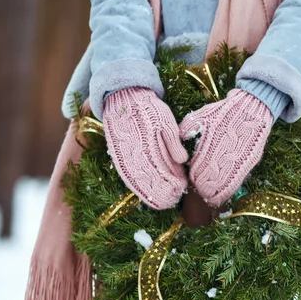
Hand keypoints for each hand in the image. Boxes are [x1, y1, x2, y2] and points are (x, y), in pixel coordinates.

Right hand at [104, 87, 188, 209]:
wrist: (124, 97)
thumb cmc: (149, 109)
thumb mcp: (165, 120)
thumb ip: (172, 141)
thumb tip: (183, 160)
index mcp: (149, 145)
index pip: (162, 170)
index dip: (171, 182)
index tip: (181, 190)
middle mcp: (135, 153)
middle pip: (149, 179)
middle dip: (162, 191)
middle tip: (173, 200)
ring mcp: (124, 155)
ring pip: (136, 180)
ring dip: (148, 192)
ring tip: (161, 202)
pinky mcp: (117, 154)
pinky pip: (126, 174)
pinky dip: (135, 185)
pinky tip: (142, 193)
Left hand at [179, 89, 272, 206]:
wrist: (251, 106)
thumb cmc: (222, 112)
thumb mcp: (200, 117)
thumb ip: (186, 130)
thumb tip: (178, 144)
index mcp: (210, 145)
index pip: (199, 171)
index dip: (194, 182)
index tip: (191, 187)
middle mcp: (225, 154)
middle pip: (211, 182)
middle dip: (204, 192)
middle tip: (200, 197)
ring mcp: (239, 159)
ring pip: (225, 186)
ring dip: (217, 194)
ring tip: (211, 200)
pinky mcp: (250, 160)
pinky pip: (239, 181)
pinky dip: (230, 189)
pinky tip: (224, 194)